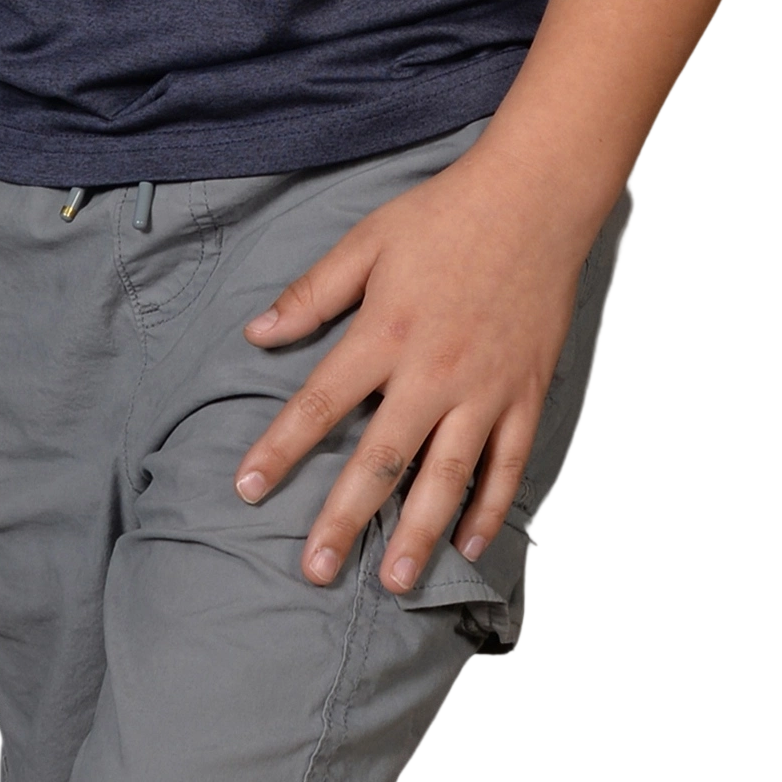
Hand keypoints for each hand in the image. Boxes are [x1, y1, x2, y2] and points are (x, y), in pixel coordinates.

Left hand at [232, 138, 599, 592]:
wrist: (534, 199)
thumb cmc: (445, 216)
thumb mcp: (367, 242)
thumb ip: (313, 294)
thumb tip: (256, 334)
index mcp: (384, 333)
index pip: (319, 405)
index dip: (279, 451)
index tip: (247, 490)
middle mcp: (432, 373)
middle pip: (380, 461)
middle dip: (343, 520)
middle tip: (315, 572)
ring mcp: (485, 390)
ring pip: (447, 478)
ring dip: (418, 534)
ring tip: (394, 582)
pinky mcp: (525, 394)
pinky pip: (508, 466)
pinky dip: (490, 510)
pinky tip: (470, 545)